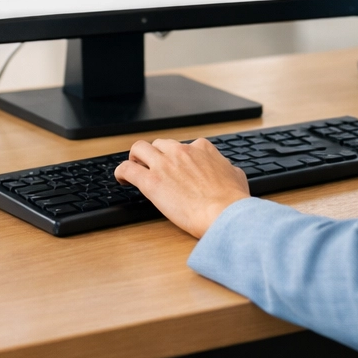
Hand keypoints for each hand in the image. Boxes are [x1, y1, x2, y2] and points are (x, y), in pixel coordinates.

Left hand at [115, 138, 250, 237]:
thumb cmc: (232, 200)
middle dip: (155, 154)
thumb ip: (226, 168)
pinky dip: (121, 172)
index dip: (177, 157)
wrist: (225, 213)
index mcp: (202, 148)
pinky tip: (122, 180)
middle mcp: (181, 151)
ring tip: (135, 170)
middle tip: (152, 168)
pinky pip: (127, 169)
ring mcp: (165, 164)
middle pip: (159, 144)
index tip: (175, 167)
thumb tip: (227, 170)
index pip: (183, 146)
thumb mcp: (236, 175)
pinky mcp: (151, 181)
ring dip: (135, 158)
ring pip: (139, 149)